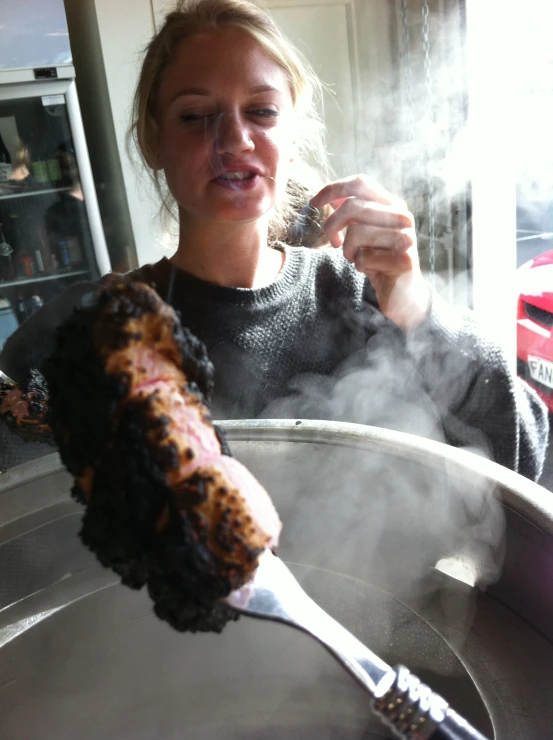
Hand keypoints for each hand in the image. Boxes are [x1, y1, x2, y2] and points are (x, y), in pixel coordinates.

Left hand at [310, 175, 430, 330]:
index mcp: (393, 204)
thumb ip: (354, 213)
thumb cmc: (379, 261)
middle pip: (352, 206)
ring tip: (356, 258)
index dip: (332, 190)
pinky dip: (359, 265)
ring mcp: (406, 237)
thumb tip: (332, 195)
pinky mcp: (403, 260)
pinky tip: (370, 269)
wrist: (404, 294)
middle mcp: (402, 216)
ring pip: (357, 233)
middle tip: (334, 242)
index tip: (313, 204)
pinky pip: (365, 257)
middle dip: (332, 225)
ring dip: (348, 250)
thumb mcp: (364, 233)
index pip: (359, 183)